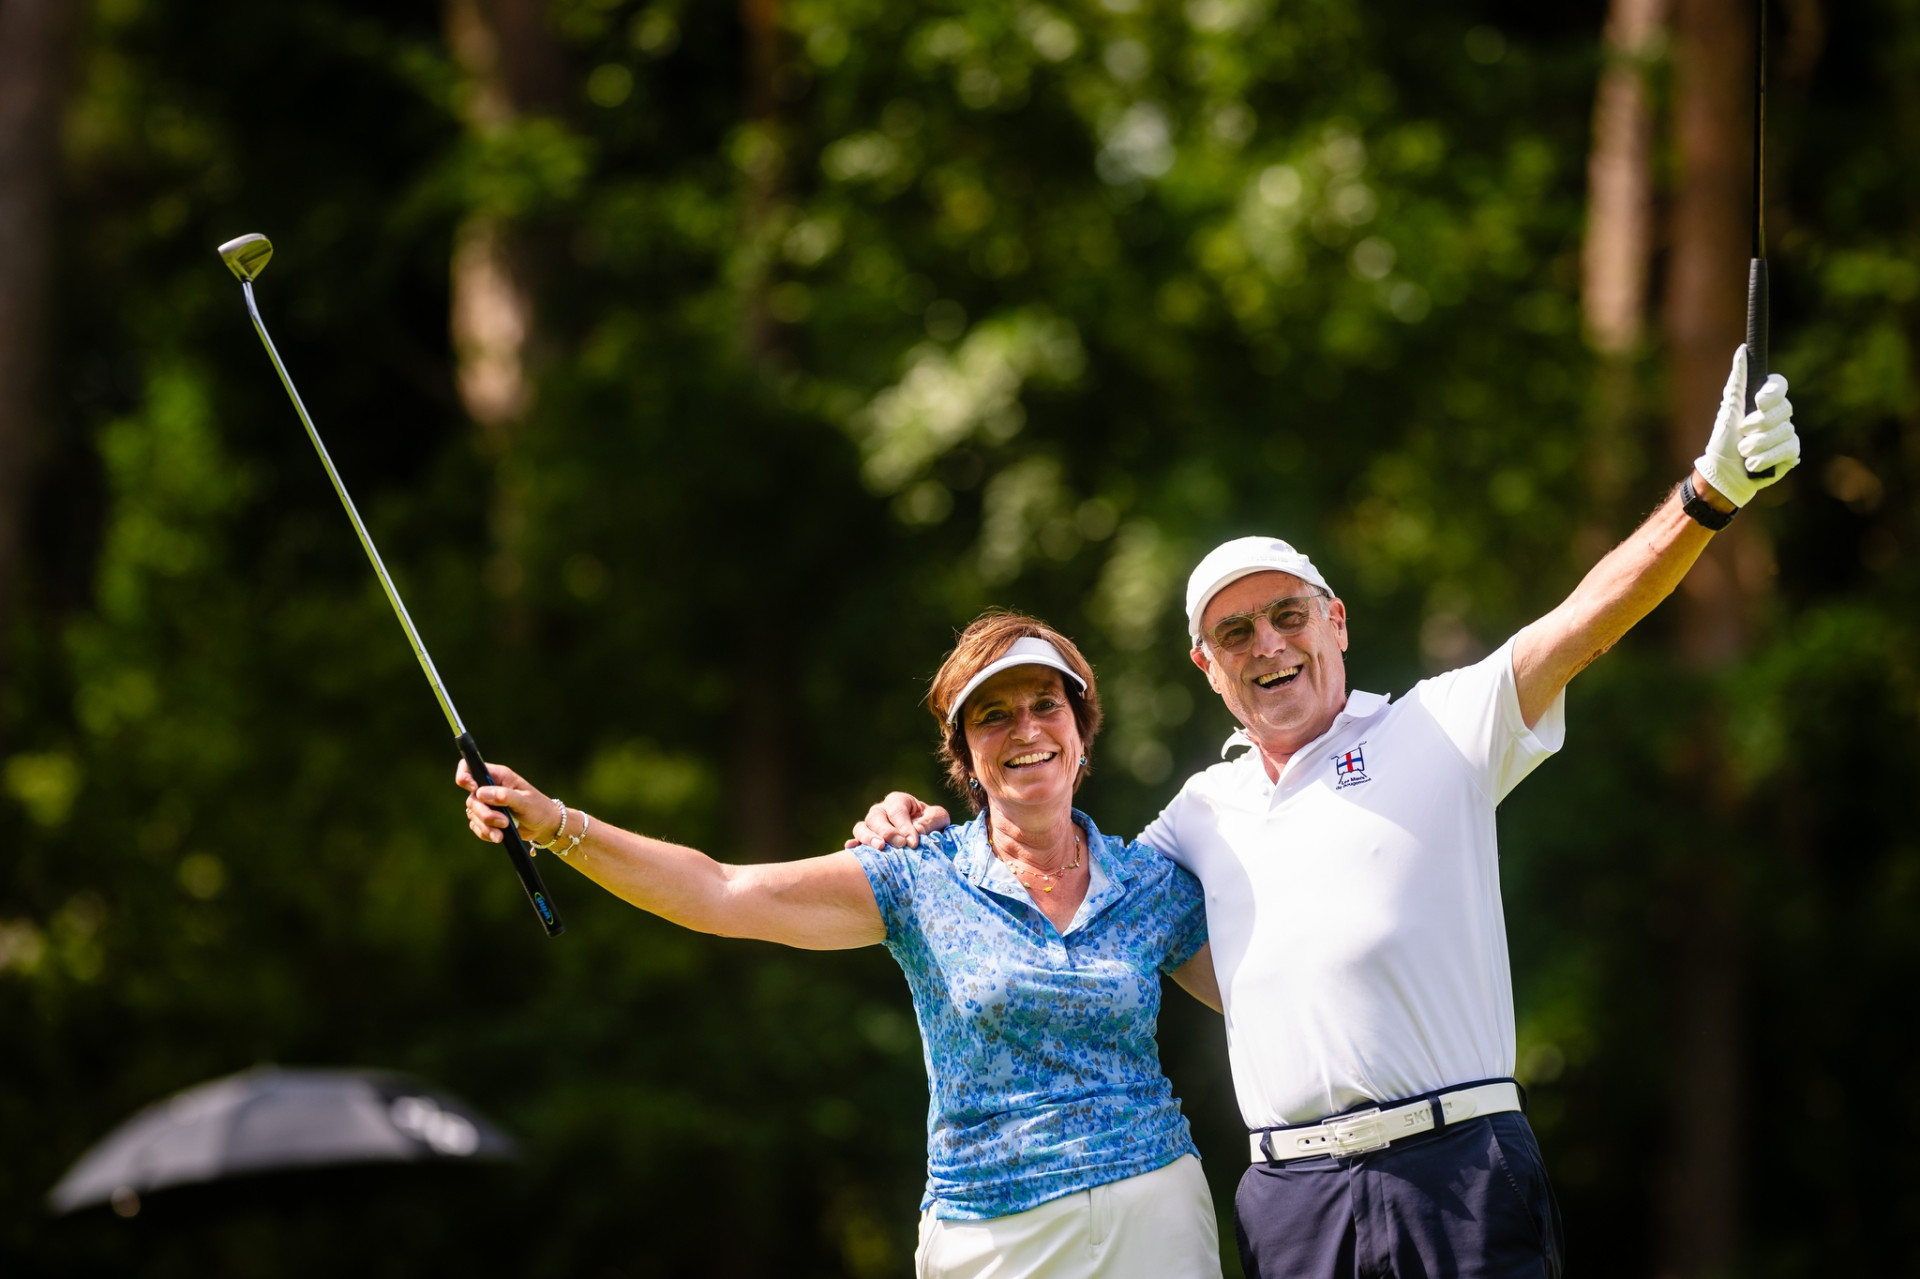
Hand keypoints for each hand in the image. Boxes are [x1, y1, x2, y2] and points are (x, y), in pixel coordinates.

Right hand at [456, 758, 562, 847]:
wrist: (544, 826)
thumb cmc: (538, 808)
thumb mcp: (525, 801)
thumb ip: (504, 796)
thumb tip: (480, 793)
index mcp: (498, 776)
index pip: (470, 767)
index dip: (465, 776)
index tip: (474, 789)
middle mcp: (489, 789)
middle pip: (471, 799)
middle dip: (485, 813)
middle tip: (504, 822)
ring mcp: (486, 804)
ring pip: (473, 814)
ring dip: (487, 826)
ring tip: (503, 833)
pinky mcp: (485, 819)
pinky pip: (476, 827)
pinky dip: (486, 833)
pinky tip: (498, 836)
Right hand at [844, 791, 950, 848]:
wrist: (926, 836)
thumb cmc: (931, 823)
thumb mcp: (938, 818)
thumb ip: (930, 822)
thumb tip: (917, 831)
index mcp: (898, 801)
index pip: (898, 811)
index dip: (905, 826)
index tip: (913, 843)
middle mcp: (881, 810)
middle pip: (876, 817)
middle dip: (888, 831)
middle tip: (900, 845)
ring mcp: (870, 825)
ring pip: (862, 827)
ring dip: (868, 837)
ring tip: (880, 847)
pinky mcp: (865, 840)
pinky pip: (855, 840)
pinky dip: (853, 844)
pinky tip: (852, 849)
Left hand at [1695, 344, 1800, 508]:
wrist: (1723, 475)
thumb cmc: (1722, 442)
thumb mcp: (1728, 409)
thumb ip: (1738, 380)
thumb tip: (1742, 350)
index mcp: (1762, 401)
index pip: (1779, 385)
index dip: (1774, 391)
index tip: (1759, 400)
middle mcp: (1778, 415)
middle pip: (1783, 408)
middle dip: (1759, 424)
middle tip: (1742, 433)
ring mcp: (1786, 433)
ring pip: (1784, 431)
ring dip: (1758, 444)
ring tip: (1744, 452)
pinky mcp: (1791, 453)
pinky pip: (1788, 448)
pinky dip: (1767, 457)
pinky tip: (1753, 464)